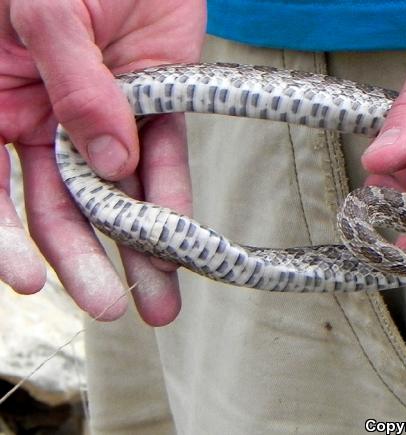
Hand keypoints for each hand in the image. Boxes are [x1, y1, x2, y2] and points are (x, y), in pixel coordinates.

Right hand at [0, 0, 205, 324]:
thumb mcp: (42, 10)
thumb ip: (73, 85)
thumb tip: (107, 161)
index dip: (5, 238)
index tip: (32, 281)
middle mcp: (45, 120)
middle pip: (59, 205)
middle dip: (82, 259)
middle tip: (108, 308)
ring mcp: (103, 117)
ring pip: (116, 193)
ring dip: (137, 247)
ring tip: (157, 301)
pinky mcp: (154, 103)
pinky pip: (164, 156)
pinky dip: (171, 196)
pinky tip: (180, 238)